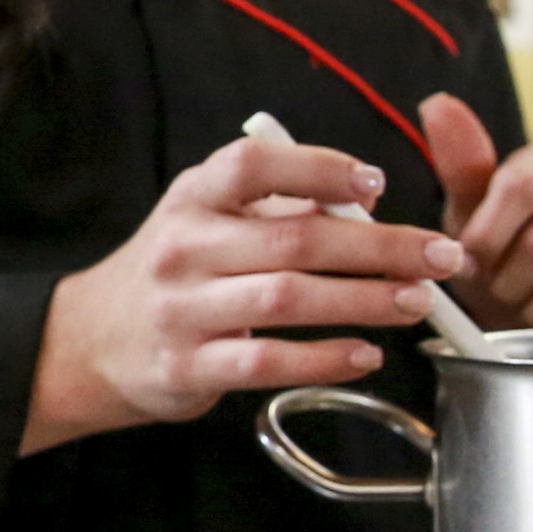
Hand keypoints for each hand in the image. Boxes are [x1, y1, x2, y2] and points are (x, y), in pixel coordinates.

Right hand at [24, 135, 468, 453]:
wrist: (91, 340)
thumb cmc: (175, 272)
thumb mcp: (208, 220)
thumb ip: (277, 209)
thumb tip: (367, 210)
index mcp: (194, 197)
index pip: (254, 165)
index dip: (320, 169)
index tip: (376, 185)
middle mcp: (184, 247)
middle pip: (295, 239)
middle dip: (380, 247)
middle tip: (441, 257)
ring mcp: (183, 309)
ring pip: (288, 300)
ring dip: (364, 301)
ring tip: (417, 302)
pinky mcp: (188, 365)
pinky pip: (267, 362)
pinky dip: (324, 359)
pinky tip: (365, 355)